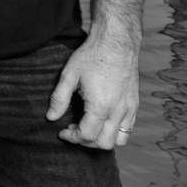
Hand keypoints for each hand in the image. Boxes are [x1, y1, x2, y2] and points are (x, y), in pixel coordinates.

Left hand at [48, 31, 139, 148]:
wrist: (116, 43)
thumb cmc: (92, 57)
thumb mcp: (69, 76)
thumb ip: (59, 99)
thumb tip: (51, 117)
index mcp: (101, 107)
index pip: (86, 135)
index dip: (71, 137)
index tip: (61, 131)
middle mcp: (119, 111)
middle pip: (104, 143)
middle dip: (86, 142)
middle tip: (73, 129)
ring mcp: (130, 109)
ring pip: (120, 139)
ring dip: (102, 139)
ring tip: (88, 125)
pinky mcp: (135, 104)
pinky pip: (128, 128)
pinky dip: (115, 131)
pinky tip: (101, 119)